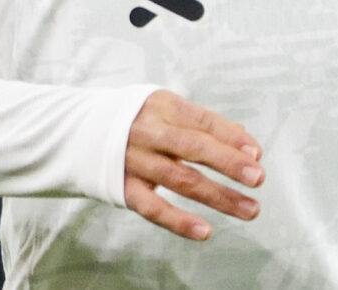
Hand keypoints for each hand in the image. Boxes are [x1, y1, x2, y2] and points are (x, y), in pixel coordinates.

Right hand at [123, 89, 263, 240]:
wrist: (79, 131)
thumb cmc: (137, 120)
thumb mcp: (166, 109)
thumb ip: (204, 124)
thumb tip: (246, 143)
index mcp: (162, 106)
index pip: (202, 121)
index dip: (230, 137)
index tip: (256, 153)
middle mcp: (148, 132)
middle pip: (193, 148)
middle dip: (228, 163)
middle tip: (258, 178)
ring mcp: (135, 160)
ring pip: (181, 180)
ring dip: (218, 196)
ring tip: (250, 209)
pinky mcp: (123, 187)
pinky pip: (153, 207)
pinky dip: (179, 220)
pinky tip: (205, 231)